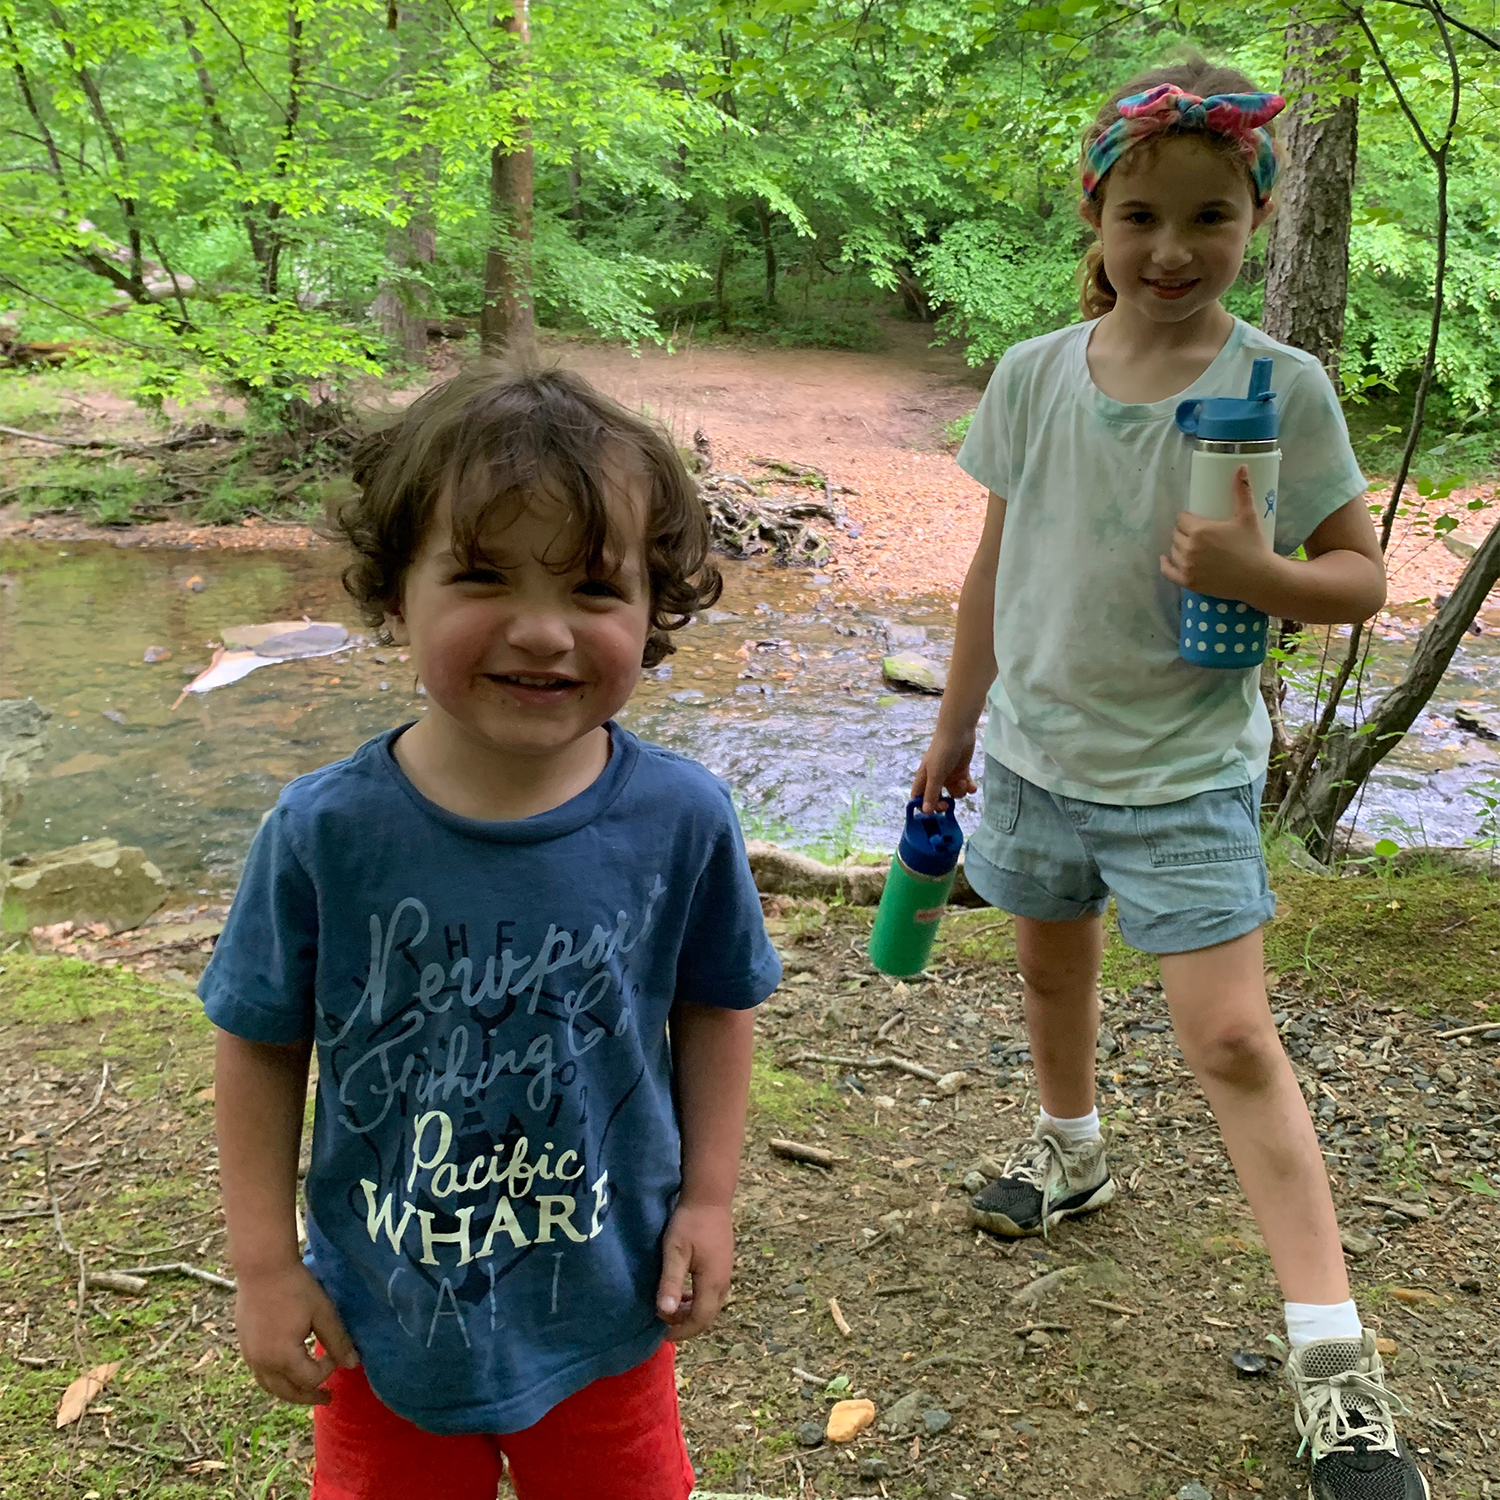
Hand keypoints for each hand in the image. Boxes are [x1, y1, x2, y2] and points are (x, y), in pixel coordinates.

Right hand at [234, 1260, 358, 1405]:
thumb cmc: (296, 1287)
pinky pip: (261, 1375)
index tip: (336, 1352)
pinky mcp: (244, 1347)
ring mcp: (250, 1357)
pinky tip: (286, 1374)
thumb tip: (353, 1365)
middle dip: (309, 1397)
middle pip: (288, 1392)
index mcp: (283, 1357)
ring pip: (271, 1388)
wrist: (261, 1267)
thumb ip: (338, 1341)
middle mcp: (262, 1363)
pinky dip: (276, 1381)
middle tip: (327, 1398)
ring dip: (290, 1393)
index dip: (327, 1370)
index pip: (310, 1378)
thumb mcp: (323, 1313)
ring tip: (307, 1392)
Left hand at [655, 1202, 732, 1341]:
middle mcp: (723, 1281)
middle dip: (687, 1325)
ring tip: (672, 1309)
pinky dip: (698, 1300)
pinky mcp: (724, 1264)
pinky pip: (713, 1293)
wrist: (710, 1196)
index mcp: (712, 1282)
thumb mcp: (675, 1251)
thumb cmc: (690, 1222)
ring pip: (712, 1305)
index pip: (700, 1319)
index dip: (681, 1331)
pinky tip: (685, 1291)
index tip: (661, 1332)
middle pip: (708, 1316)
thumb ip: (671, 1282)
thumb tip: (665, 1313)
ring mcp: (726, 1272)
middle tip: (664, 1323)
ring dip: (692, 1312)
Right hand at [910, 724, 976, 811]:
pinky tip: (972, 786)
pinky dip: (969, 787)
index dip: (923, 806)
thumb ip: (931, 793)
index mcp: (924, 778)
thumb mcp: (935, 774)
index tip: (932, 812)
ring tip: (962, 783)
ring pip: (953, 792)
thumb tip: (925, 811)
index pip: (919, 797)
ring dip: (959, 792)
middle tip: (948, 805)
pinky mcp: (961, 771)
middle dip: (943, 803)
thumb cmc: (942, 752)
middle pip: (936, 798)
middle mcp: (935, 778)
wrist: (958, 732)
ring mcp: (949, 775)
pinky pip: (964, 785)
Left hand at [1160, 465, 1273, 598]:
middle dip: (1184, 532)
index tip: (1194, 519)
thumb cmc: (1254, 546)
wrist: (1259, 578)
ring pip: (1173, 551)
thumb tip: (1242, 466)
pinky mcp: (1188, 582)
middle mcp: (1189, 548)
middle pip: (1176, 535)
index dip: (1187, 518)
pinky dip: (1165, 565)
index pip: (1181, 519)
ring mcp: (1187, 566)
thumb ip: (1242, 491)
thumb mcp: (1248, 516)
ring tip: (1190, 545)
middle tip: (1195, 533)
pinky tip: (1165, 559)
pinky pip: (1168, 572)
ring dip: (1178, 547)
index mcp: (1199, 530)